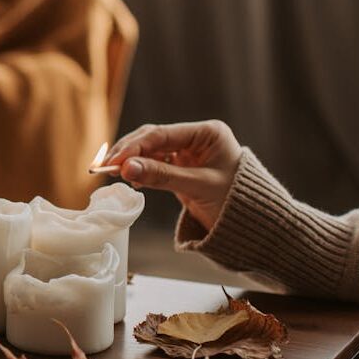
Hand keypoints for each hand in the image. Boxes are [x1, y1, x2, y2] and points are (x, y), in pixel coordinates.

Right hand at [103, 121, 242, 231]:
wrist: (253, 225)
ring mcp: (188, 152)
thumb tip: (126, 168)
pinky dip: (141, 170)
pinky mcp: (182, 167)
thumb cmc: (236, 202)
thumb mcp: (198, 187)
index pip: (162, 134)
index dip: (135, 146)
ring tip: (114, 173)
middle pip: (153, 138)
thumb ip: (162, 176)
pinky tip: (129, 178)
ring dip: (132, 161)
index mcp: (207, 133)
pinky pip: (155, 164)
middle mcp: (196, 138)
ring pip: (151, 150)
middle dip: (129, 152)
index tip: (114, 160)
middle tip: (105, 166)